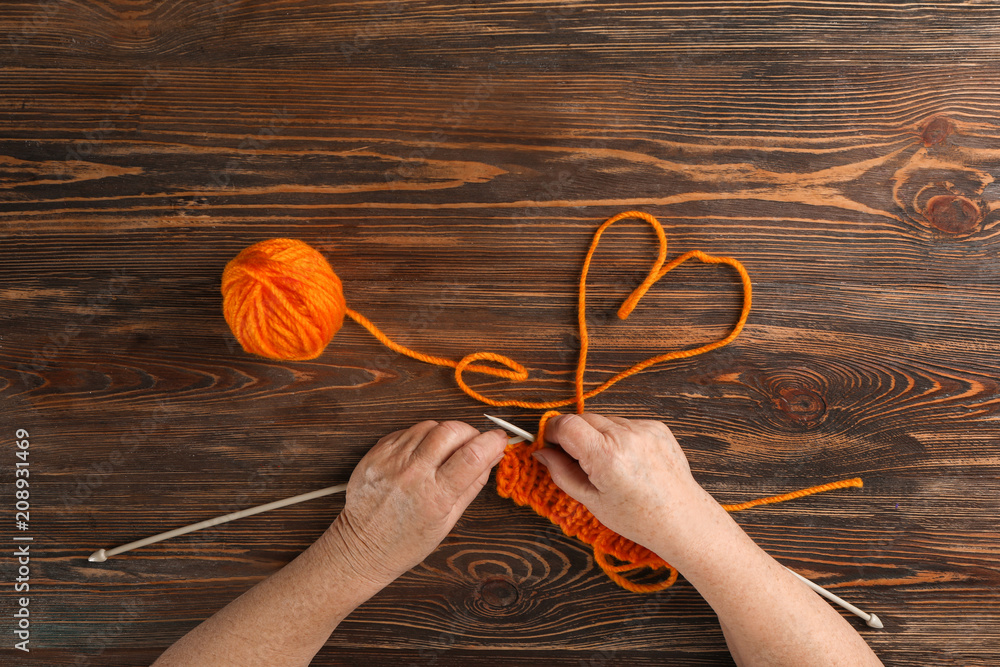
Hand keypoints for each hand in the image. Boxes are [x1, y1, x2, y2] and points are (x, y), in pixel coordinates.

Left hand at [324, 421, 507, 586]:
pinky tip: (422, 455)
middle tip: (472, 444)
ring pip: (429, 426)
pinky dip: (421, 437)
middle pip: (450, 430)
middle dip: (469, 432)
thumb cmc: (406, 542)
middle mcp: (411, 474)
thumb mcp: (449, 520)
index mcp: (434, 496)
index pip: (472, 455)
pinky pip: (407, 431)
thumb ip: (473, 484)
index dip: (492, 441)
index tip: (499, 439)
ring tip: (444, 453)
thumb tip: (494, 456)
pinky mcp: (376, 453)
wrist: (362, 548)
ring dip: (444, 433)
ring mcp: (391, 461)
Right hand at [533, 413, 713, 556]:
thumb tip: (541, 453)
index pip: (565, 424)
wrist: (683, 519)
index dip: (552, 431)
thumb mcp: (591, 501)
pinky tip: (627, 461)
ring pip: (604, 420)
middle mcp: (625, 436)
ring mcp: (644, 429)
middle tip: (575, 458)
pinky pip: (625, 424)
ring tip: (607, 465)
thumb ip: (561, 473)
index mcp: (605, 456)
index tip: (549, 443)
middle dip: (573, 434)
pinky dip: (618, 437)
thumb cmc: (638, 518)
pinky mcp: (657, 427)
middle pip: (582, 417)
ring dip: (597, 435)